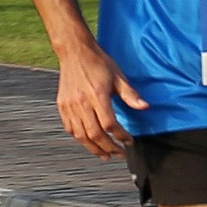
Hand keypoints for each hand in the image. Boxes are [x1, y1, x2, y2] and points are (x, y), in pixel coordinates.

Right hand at [52, 43, 145, 157]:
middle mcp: (82, 103)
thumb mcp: (118, 76)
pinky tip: (89, 142)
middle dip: (109, 147)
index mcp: (97, 95)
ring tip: (105, 155)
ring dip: (94, 148)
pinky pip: (70, 128)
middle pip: (95, 134)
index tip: (129, 141)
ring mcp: (70, 105)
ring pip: (81, 135)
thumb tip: (144, 107)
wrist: (75, 52)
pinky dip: (80, 138)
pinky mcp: (62, 105)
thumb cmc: (98, 63)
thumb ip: (130, 94)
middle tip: (119, 154)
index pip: (110, 124)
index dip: (121, 136)